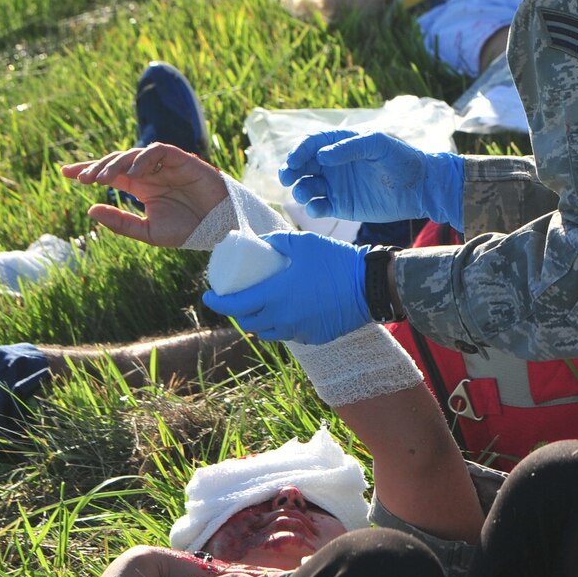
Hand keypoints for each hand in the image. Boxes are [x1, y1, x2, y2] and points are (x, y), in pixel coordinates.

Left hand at [61, 143, 228, 246]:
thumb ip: (121, 223)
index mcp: (140, 187)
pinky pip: (158, 151)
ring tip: (103, 179)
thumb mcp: (148, 232)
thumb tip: (90, 210)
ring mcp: (164, 164)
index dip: (88, 170)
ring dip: (116, 164)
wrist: (220, 228)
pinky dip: (143, 159)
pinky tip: (132, 175)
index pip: (110, 173)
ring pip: (134, 154)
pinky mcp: (181, 159)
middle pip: (117, 161)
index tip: (65, 172)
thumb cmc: (188, 230)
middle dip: (97, 167)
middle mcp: (149, 172)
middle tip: (81, 178)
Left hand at [201, 231, 369, 343]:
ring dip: (257, 321)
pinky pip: (289, 334)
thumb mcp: (302, 242)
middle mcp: (283, 318)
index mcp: (275, 295)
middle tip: (234, 297)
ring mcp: (299, 330)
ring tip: (257, 307)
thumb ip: (276, 239)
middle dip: (236, 311)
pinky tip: (284, 313)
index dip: (216, 302)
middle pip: (248, 321)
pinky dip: (280, 325)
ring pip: (267, 331)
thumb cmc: (335, 261)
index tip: (207, 294)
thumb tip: (257, 240)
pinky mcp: (313, 336)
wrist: (370, 285)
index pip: (234, 304)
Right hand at [279, 130, 463, 226]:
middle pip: (302, 166)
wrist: (420, 187)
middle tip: (287, 178)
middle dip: (290, 171)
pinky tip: (318, 208)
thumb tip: (322, 156)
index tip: (293, 161)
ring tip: (305, 194)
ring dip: (300, 190)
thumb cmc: (401, 159)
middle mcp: (333, 164)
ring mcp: (336, 186)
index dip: (298, 151)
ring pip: (307, 187)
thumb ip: (350, 147)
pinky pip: (320, 207)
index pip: (310, 144)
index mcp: (339, 144)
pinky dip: (314, 208)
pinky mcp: (341, 206)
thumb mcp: (378, 144)